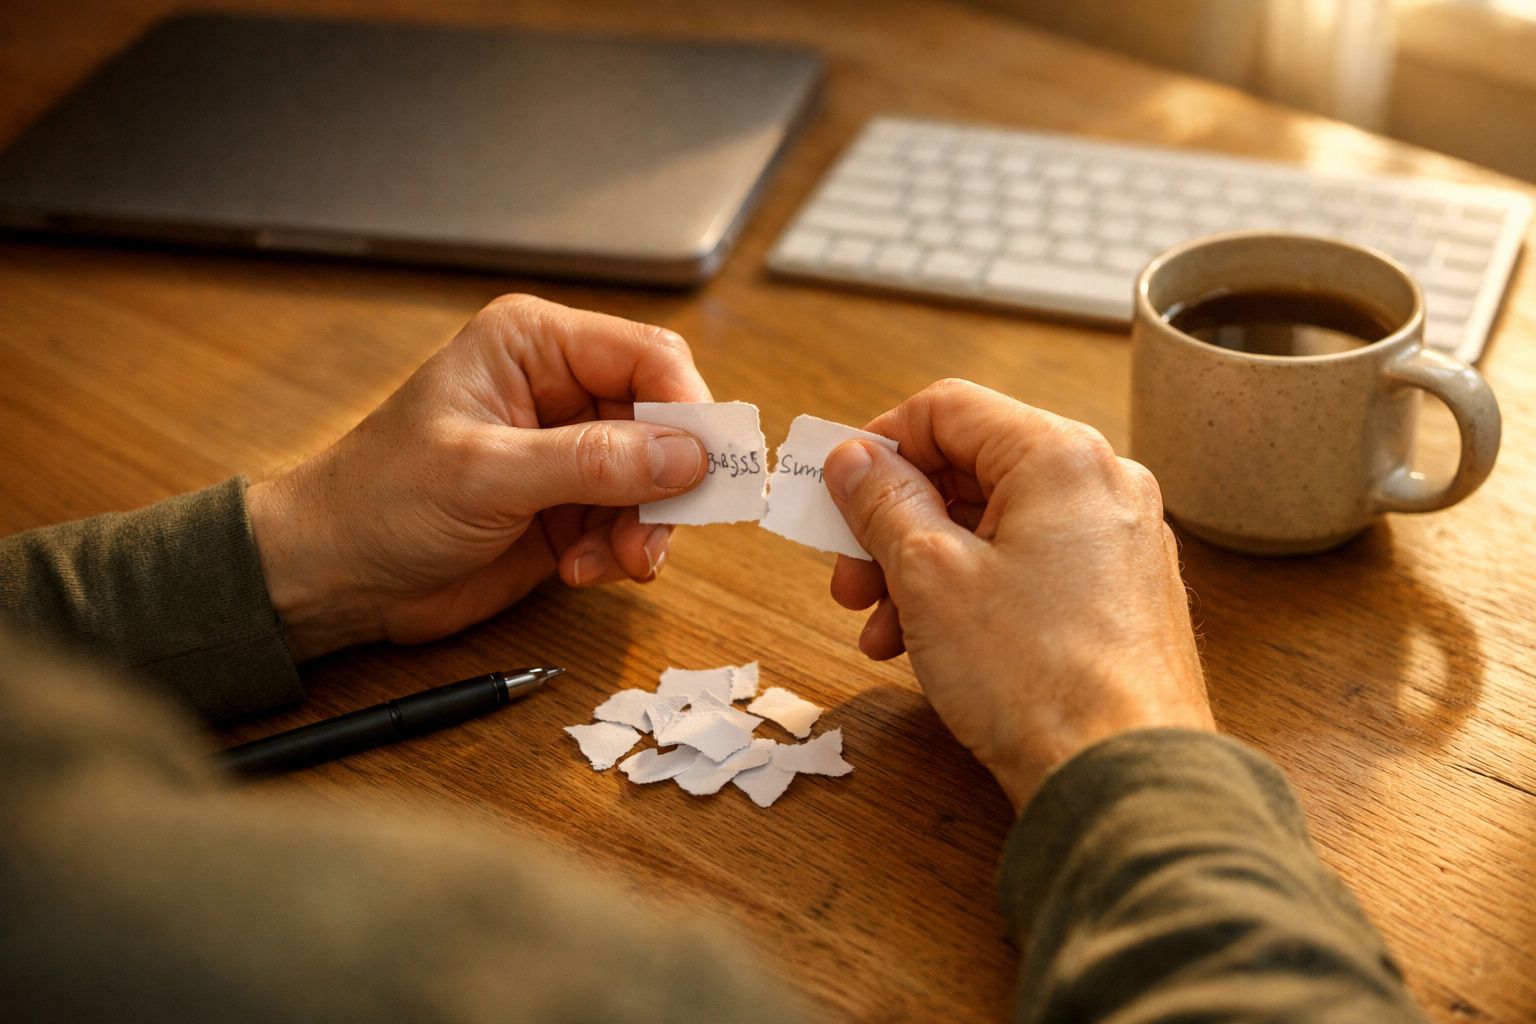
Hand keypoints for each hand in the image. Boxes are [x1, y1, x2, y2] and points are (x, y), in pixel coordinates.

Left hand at [246, 294, 711, 661]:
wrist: (335, 576)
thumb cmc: (379, 500)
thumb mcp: (485, 474)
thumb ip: (591, 462)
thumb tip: (686, 454)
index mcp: (535, 346)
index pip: (648, 356)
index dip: (688, 407)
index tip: (707, 465)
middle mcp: (560, 390)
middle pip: (665, 422)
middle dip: (668, 483)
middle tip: (654, 533)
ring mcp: (568, 452)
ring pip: (657, 480)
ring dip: (644, 527)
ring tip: (608, 561)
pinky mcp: (569, 507)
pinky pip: (630, 523)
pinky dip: (619, 553)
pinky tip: (579, 570)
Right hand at [822, 379, 1211, 810]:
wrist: (1125, 778)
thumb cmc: (1036, 676)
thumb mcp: (929, 577)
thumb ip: (883, 503)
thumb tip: (853, 457)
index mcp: (1060, 456)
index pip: (947, 409)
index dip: (878, 445)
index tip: (836, 494)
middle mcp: (1102, 484)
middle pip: (970, 471)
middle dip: (894, 523)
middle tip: (848, 579)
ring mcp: (1119, 543)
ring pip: (995, 527)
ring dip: (923, 569)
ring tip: (880, 631)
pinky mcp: (1122, 597)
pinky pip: (1030, 569)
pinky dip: (972, 594)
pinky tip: (929, 648)